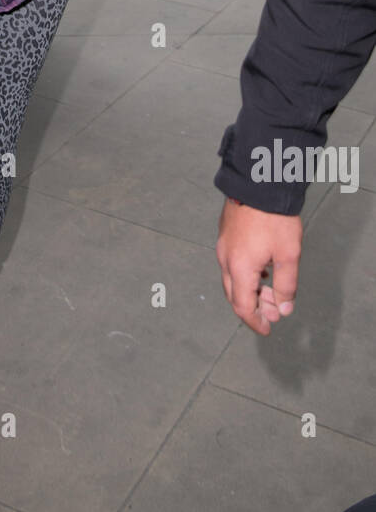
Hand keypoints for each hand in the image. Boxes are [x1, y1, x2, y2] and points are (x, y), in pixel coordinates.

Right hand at [216, 198, 301, 334]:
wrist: (258, 182)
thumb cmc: (274, 218)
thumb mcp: (288, 255)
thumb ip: (286, 286)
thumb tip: (282, 310)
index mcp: (239, 269)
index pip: (243, 307)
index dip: (255, 322)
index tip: (267, 329)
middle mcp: (225, 260)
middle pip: (234, 295)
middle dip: (253, 307)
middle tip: (273, 310)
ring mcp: (223, 246)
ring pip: (231, 279)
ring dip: (249, 290)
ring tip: (271, 289)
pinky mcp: (225, 234)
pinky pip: (231, 263)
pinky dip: (245, 275)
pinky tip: (262, 268)